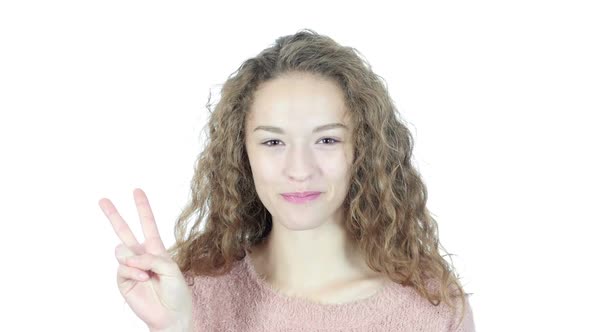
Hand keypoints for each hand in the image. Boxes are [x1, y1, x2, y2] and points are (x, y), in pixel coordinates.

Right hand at [99, 188, 193, 331]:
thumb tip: (130, 258)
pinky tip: (143, 279)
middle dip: (113, 215)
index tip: (137, 190)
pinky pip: (123, 268)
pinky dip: (134, 272)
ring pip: (121, 250)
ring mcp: (130, 268)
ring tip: (146, 273)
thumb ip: (151, 257)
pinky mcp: (123, 280)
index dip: (142, 207)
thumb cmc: (176, 291)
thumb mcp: (171, 268)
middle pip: (124, 231)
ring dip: (134, 260)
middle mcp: (141, 255)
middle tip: (102, 200)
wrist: (171, 314)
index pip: (148, 224)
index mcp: (155, 249)